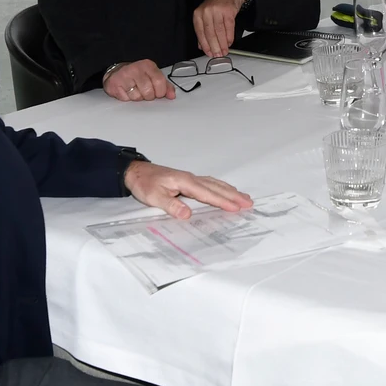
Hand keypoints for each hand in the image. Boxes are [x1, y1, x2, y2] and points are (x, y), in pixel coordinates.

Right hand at [103, 59, 173, 101]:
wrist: (116, 72)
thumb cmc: (137, 76)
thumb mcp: (153, 77)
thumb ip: (165, 86)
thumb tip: (172, 95)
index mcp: (148, 65)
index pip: (159, 82)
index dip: (160, 92)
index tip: (157, 93)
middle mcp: (136, 68)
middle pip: (149, 92)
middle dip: (148, 96)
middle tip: (144, 92)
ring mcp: (125, 75)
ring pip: (137, 97)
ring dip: (137, 98)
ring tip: (134, 90)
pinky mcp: (115, 83)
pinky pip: (126, 99)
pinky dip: (127, 98)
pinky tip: (126, 91)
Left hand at [124, 160, 253, 219]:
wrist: (136, 172)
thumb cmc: (144, 184)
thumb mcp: (153, 197)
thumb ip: (171, 205)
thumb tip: (188, 214)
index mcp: (185, 182)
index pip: (208, 194)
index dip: (223, 201)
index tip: (237, 207)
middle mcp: (191, 178)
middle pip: (216, 187)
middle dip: (233, 195)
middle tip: (249, 203)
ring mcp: (191, 178)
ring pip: (215, 184)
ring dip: (230, 191)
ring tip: (244, 197)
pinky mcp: (188, 180)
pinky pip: (210, 183)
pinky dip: (221, 187)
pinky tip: (226, 190)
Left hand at [193, 0, 248, 58]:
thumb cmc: (217, 3)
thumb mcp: (206, 15)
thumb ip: (203, 30)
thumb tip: (201, 46)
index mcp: (198, 13)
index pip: (200, 32)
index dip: (205, 45)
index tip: (209, 53)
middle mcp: (206, 11)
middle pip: (210, 33)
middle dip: (214, 46)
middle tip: (218, 55)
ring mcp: (217, 10)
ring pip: (219, 31)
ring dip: (223, 43)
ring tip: (224, 51)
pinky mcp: (228, 10)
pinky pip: (229, 27)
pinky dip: (229, 36)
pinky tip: (230, 42)